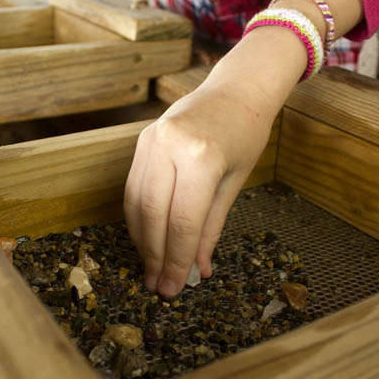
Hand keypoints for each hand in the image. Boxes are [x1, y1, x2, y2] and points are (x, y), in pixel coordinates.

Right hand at [123, 79, 274, 296]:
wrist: (235, 91)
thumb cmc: (245, 135)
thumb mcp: (234, 183)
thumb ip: (211, 227)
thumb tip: (197, 269)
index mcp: (201, 156)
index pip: (182, 220)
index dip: (176, 259)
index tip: (174, 287)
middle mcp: (169, 146)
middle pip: (153, 214)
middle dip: (156, 255)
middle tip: (159, 286)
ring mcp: (150, 140)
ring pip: (136, 203)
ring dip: (142, 241)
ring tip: (151, 269)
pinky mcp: (141, 141)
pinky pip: (133, 187)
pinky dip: (138, 218)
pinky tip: (147, 239)